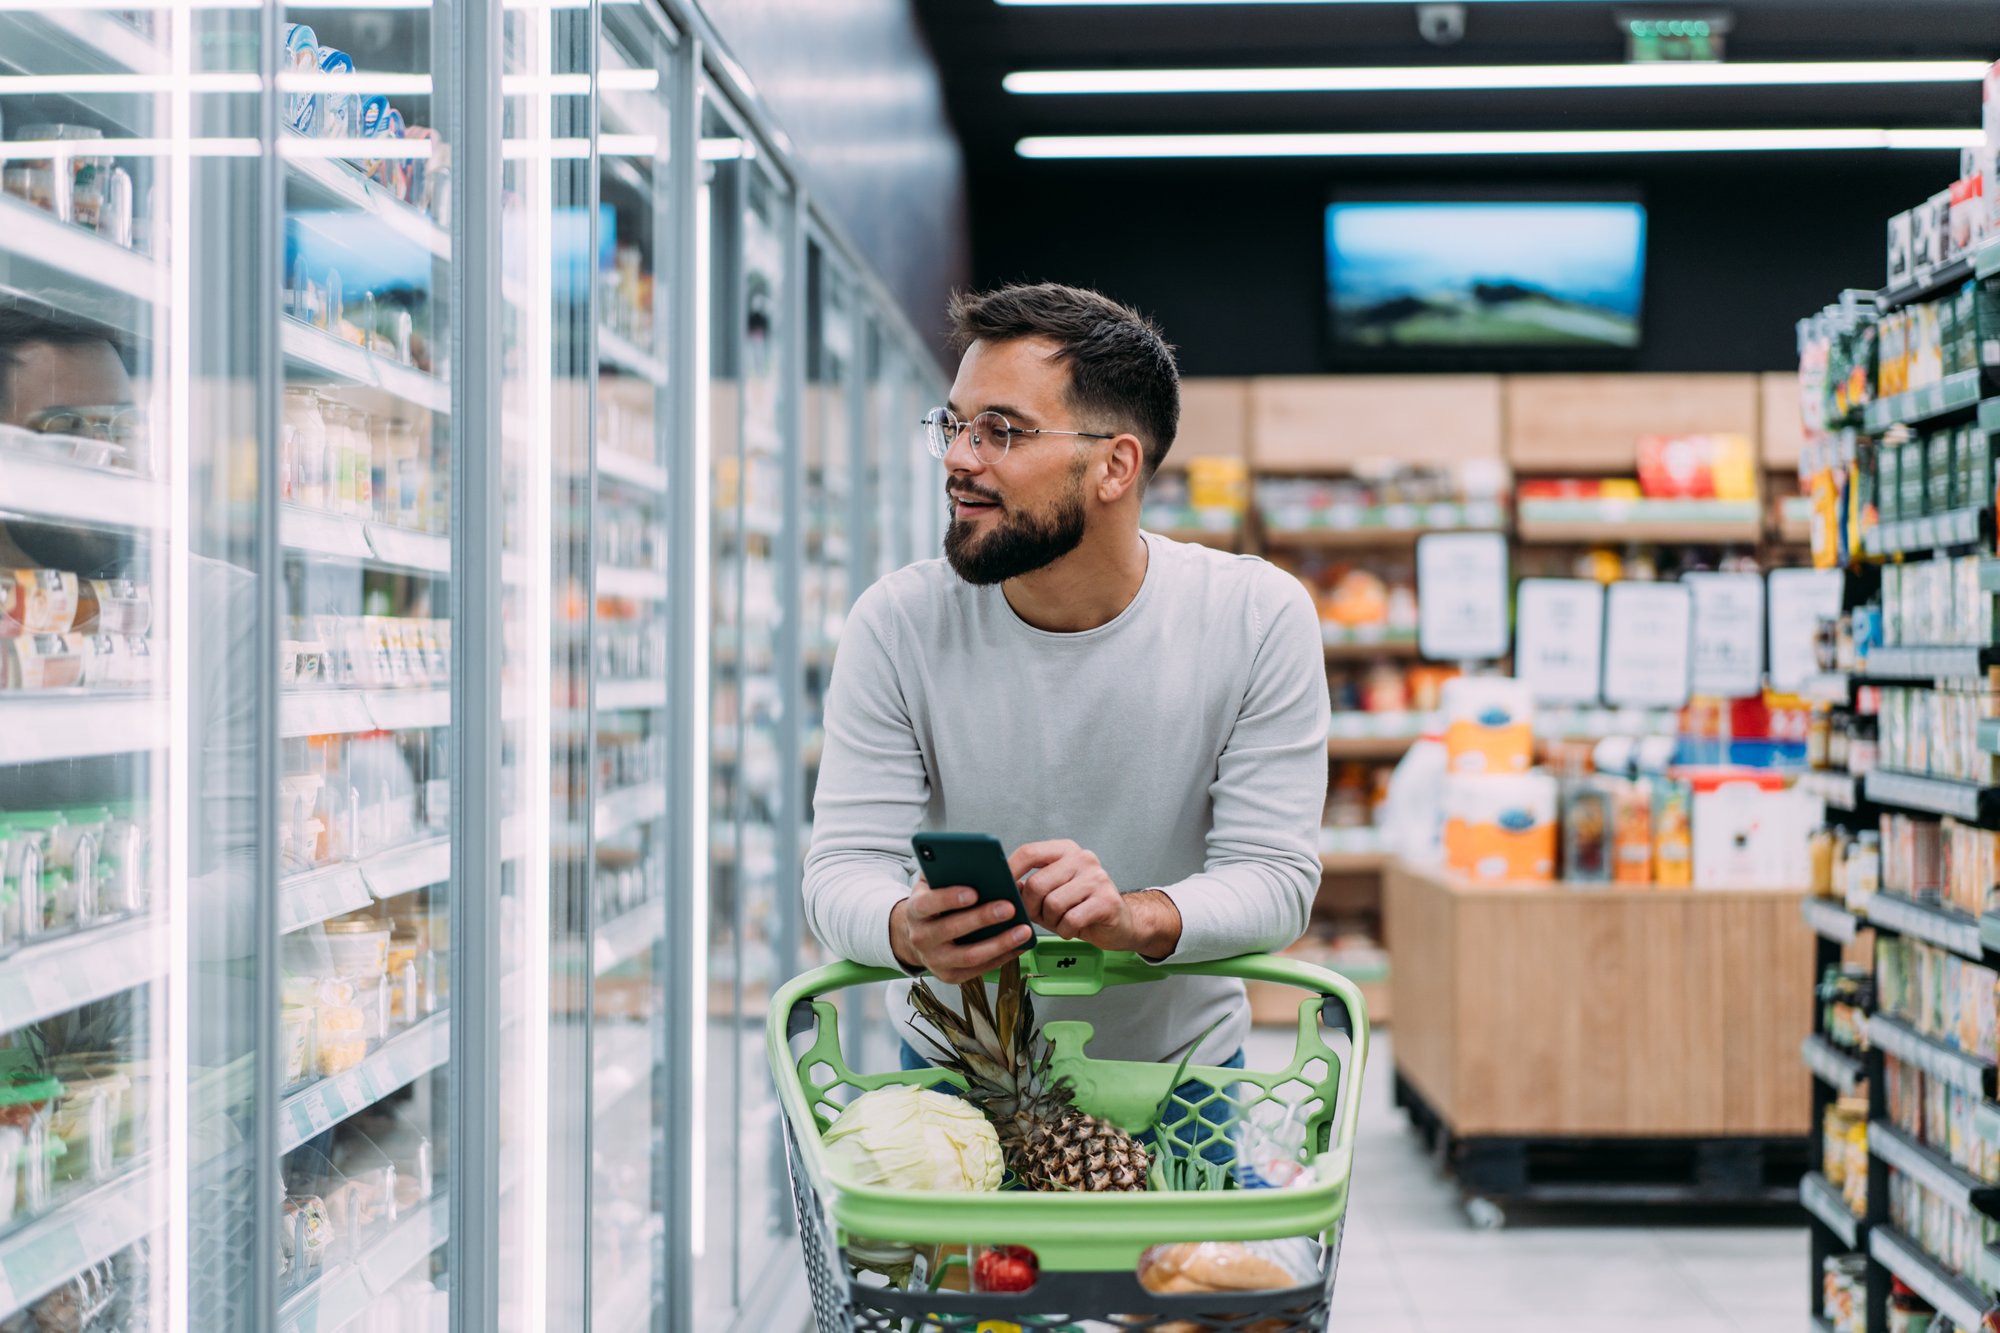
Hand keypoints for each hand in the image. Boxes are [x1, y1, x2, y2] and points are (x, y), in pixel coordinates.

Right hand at [889, 876, 1035, 983]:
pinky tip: (1021, 944)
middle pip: (952, 930)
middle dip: (983, 918)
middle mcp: (921, 938)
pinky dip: (1003, 957)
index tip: (974, 891)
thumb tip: (970, 858)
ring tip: (1024, 930)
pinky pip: (980, 969)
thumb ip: (944, 869)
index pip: (928, 904)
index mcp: (914, 911)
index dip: (949, 898)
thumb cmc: (933, 903)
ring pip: (970, 955)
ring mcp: (935, 961)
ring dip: (1000, 943)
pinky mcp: (950, 976)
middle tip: (1009, 907)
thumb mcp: (931, 883)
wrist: (918, 936)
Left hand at [1008, 840, 1181, 957]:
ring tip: (1060, 922)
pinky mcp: (1106, 900)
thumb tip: (1002, 886)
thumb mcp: (1051, 893)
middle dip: (1031, 908)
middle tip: (1039, 917)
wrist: (1121, 923)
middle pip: (1037, 883)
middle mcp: (1082, 858)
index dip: (1010, 871)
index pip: (1029, 852)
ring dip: (1050, 922)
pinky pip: (1070, 920)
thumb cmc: (1081, 908)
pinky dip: (1065, 930)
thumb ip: (1028, 888)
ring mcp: (1096, 878)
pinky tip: (1072, 929)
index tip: (1000, 887)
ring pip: (1052, 904)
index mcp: (1065, 850)